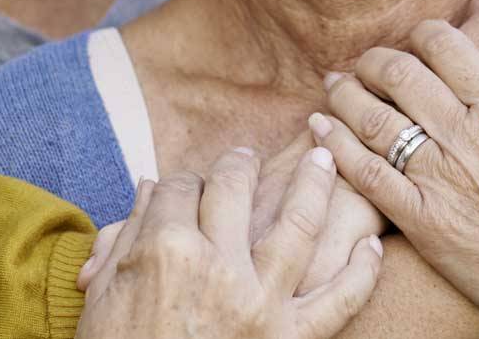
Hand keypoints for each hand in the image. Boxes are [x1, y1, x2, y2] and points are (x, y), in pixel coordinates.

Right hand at [75, 145, 384, 338]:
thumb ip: (130, 235)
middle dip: (239, 165)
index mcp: (166, 250)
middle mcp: (219, 267)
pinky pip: (341, 299)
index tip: (188, 187)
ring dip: (314, 183)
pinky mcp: (292, 338)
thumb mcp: (106, 295)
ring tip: (324, 160)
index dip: (183, 183)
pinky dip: (364, 271)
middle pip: (235, 189)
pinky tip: (372, 245)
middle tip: (246, 157)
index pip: (180, 189)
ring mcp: (261, 302)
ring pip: (299, 223)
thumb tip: (152, 186)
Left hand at [313, 11, 478, 337]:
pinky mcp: (425, 224)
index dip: (420, 35)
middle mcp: (466, 134)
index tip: (412, 41)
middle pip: (400, 76)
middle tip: (363, 64)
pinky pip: (367, 176)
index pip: (444, 46)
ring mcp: (442, 180)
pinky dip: (336, 147)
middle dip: (374, 62)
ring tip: (334, 89)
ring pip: (373, 120)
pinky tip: (320, 130)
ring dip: (346, 97)